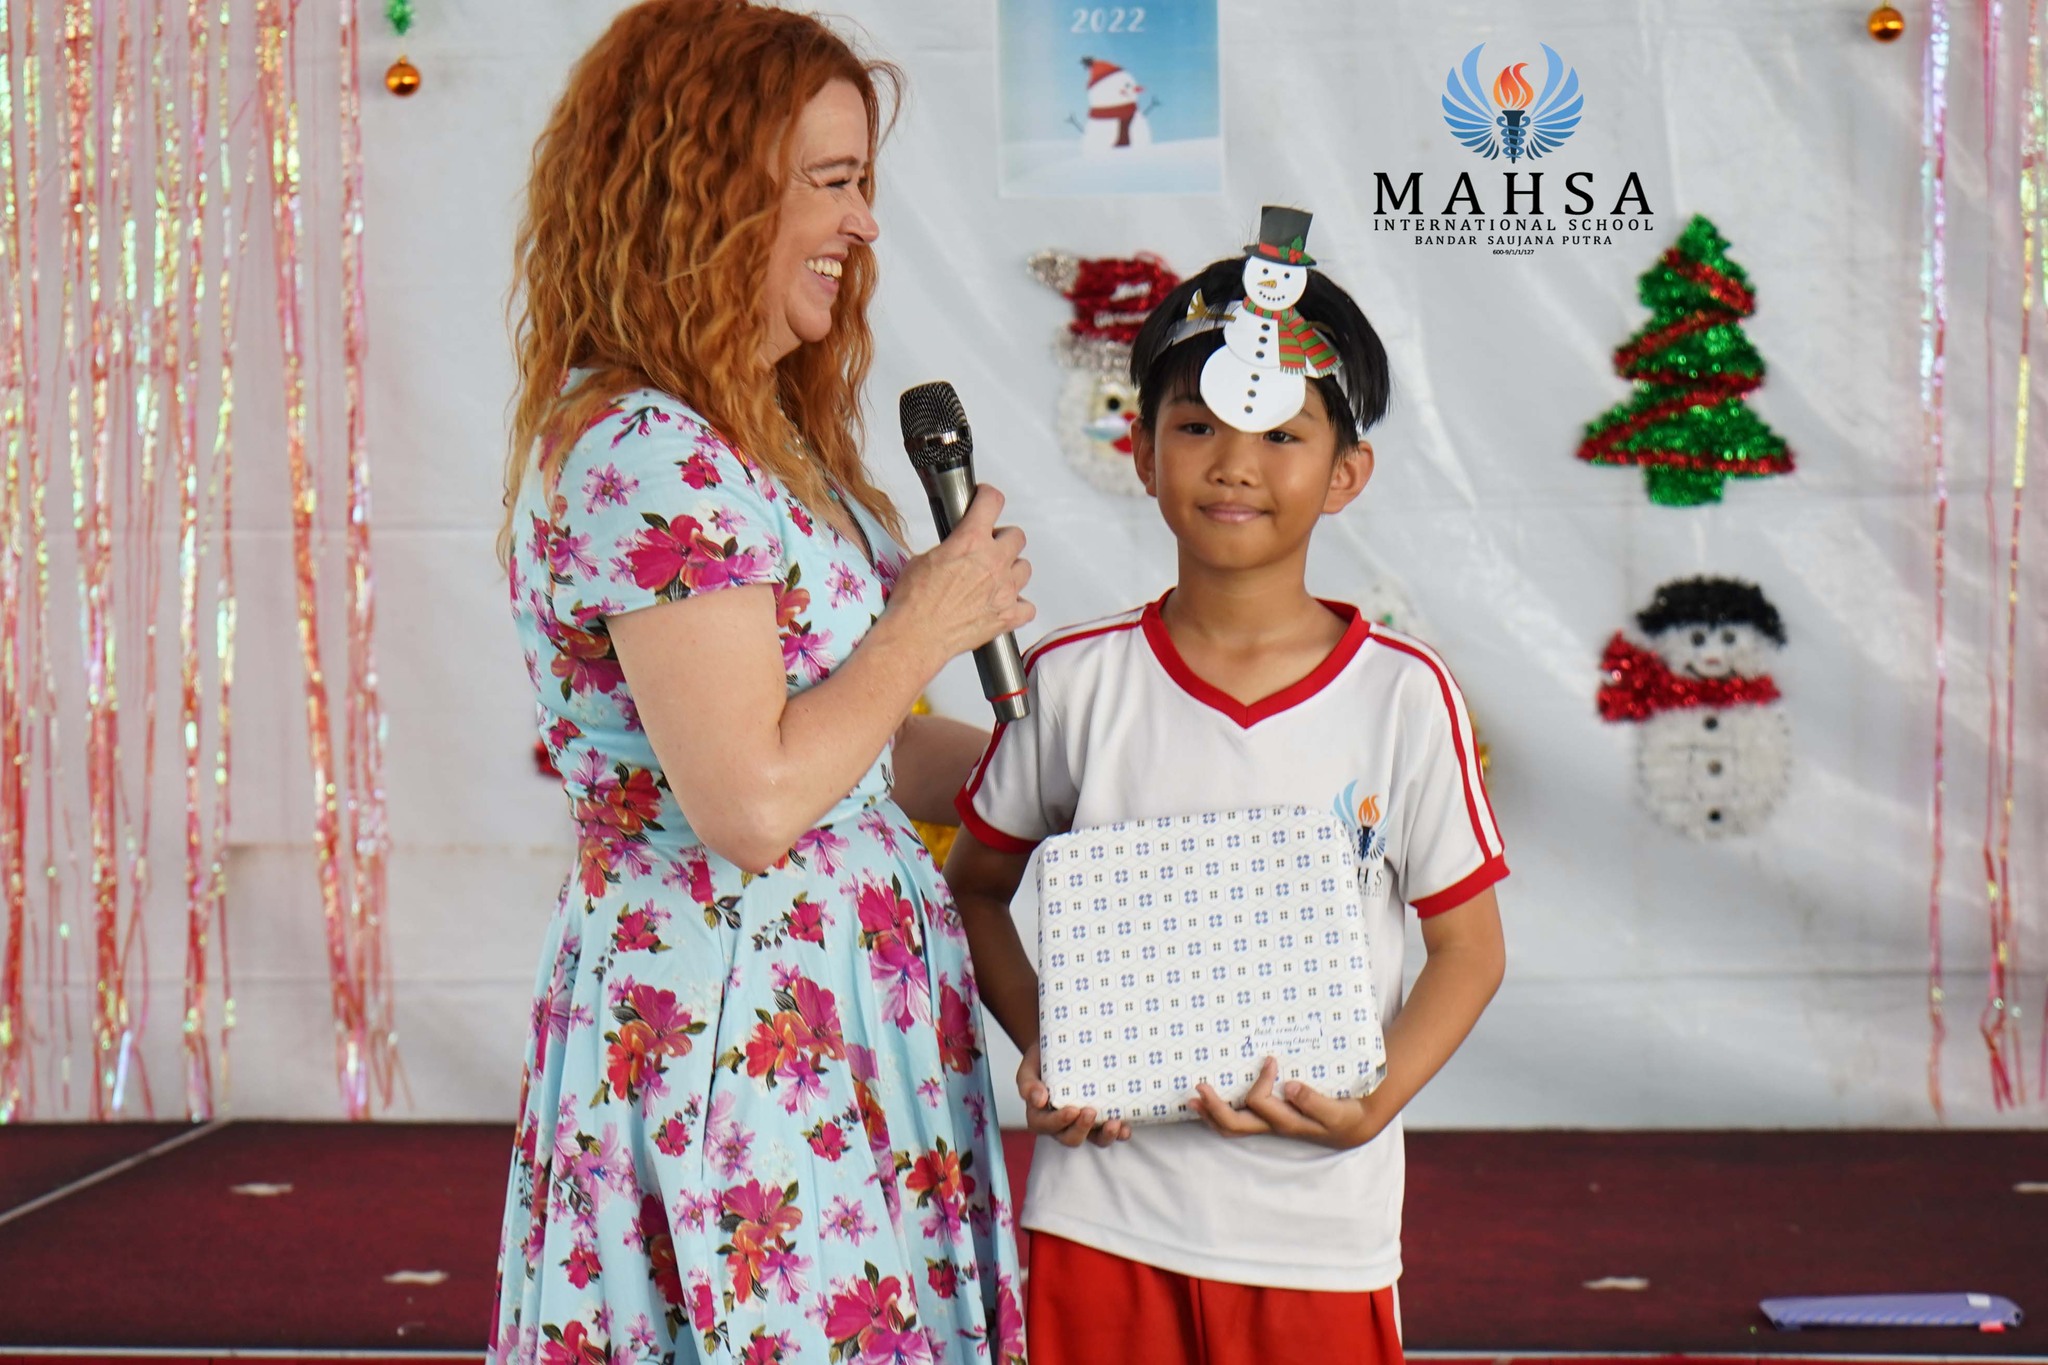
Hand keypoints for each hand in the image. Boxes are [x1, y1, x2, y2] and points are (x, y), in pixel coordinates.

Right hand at [885, 485, 1033, 664]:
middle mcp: (993, 562)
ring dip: (1012, 570)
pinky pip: (1028, 607)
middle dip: (1003, 539)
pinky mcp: (1007, 616)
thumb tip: (954, 546)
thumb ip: (950, 547)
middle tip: (989, 547)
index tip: (986, 499)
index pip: (993, 501)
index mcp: (971, 541)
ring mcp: (1004, 590)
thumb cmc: (914, 602)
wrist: (916, 635)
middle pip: (1016, 536)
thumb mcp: (924, 559)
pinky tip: (1005, 605)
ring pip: (1025, 568)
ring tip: (995, 577)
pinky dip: (1019, 606)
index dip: (989, 497)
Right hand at [1018, 1041, 1130, 1148]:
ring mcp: (1084, 1123)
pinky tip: (1126, 1127)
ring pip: (1094, 1140)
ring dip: (1106, 1136)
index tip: (1072, 1110)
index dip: (1059, 1122)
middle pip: (1071, 1138)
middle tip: (1091, 1111)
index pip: (1046, 1126)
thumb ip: (1028, 1084)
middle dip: (1082, 1129)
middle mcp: (1062, 1124)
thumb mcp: (1029, 1067)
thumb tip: (1038, 1100)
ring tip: (1115, 1124)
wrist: (1061, 1047)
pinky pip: (1111, 1131)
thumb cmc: (1043, 1059)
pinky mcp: (1101, 1119)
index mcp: (1041, 1115)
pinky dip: (1120, 1133)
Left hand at [1191, 1057, 1386, 1150]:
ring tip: (1192, 1099)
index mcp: (1287, 1122)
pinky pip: (1237, 1120)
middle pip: (1234, 1125)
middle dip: (1213, 1108)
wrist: (1351, 1128)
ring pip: (1231, 1127)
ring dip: (1210, 1113)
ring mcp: (1267, 1124)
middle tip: (1199, 1087)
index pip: (1262, 1104)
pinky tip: (1208, 1102)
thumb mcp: (1335, 1112)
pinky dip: (1219, 1112)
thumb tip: (1289, 1086)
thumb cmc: (1342, 1117)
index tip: (1270, 1060)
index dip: (1260, 1082)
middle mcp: (1272, 1125)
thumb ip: (1314, 1102)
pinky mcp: (1267, 1119)